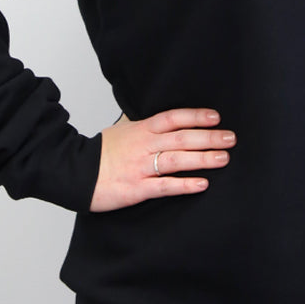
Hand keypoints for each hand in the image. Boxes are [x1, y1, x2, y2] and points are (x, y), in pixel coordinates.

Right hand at [89, 107, 235, 211]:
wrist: (73, 173)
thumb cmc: (99, 153)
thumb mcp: (120, 129)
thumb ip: (141, 122)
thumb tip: (157, 114)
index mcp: (141, 129)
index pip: (173, 118)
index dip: (195, 116)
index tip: (216, 117)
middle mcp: (144, 145)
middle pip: (181, 138)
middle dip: (209, 137)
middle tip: (231, 138)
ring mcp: (141, 167)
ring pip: (176, 160)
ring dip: (202, 158)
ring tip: (223, 158)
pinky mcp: (137, 189)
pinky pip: (165, 186)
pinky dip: (184, 184)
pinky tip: (202, 184)